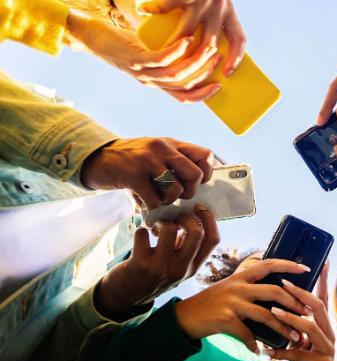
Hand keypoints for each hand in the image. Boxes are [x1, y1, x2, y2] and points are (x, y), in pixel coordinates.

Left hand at [67, 13, 221, 101]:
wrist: (90, 37)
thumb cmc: (121, 42)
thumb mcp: (148, 52)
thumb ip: (166, 56)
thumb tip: (192, 49)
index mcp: (155, 83)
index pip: (184, 97)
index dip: (202, 94)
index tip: (219, 85)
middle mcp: (150, 82)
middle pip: (183, 86)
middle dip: (204, 74)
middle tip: (217, 58)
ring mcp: (142, 72)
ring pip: (175, 75)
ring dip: (195, 63)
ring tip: (207, 48)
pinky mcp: (135, 58)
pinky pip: (160, 59)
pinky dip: (176, 51)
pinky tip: (186, 40)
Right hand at [81, 137, 213, 208]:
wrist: (96, 158)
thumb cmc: (131, 161)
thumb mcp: (156, 153)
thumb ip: (177, 161)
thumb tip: (201, 180)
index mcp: (172, 144)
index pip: (205, 156)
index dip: (205, 173)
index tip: (192, 182)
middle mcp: (162, 148)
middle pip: (196, 175)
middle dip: (189, 191)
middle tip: (175, 194)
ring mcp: (148, 161)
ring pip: (176, 190)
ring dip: (167, 200)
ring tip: (155, 196)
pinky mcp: (133, 175)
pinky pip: (154, 199)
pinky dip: (150, 205)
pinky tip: (142, 200)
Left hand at [95, 205, 219, 319]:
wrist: (126, 299)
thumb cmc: (154, 276)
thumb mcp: (177, 267)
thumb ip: (186, 248)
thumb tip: (191, 218)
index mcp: (193, 267)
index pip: (213, 239)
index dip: (209, 218)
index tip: (198, 208)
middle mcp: (181, 268)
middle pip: (197, 232)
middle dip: (186, 217)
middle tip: (174, 219)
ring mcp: (161, 267)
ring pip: (169, 228)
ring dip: (161, 221)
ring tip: (155, 229)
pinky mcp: (140, 264)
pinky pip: (143, 234)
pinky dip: (140, 230)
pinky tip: (140, 238)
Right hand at [139, 0, 246, 76]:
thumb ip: (214, 17)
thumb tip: (205, 47)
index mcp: (229, 11)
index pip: (239, 40)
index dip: (236, 59)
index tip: (227, 73)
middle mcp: (219, 7)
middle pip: (210, 44)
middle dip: (197, 62)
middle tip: (183, 71)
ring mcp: (202, 1)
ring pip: (187, 33)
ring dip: (173, 46)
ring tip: (161, 54)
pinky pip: (167, 6)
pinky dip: (153, 10)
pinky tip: (144, 13)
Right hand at [174, 260, 310, 352]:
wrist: (184, 317)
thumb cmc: (210, 304)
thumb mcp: (229, 288)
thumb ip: (248, 288)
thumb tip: (274, 292)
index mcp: (241, 277)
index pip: (268, 264)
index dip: (288, 265)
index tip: (306, 268)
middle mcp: (238, 286)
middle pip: (274, 291)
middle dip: (294, 303)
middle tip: (307, 313)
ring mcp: (232, 302)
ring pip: (266, 315)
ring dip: (284, 328)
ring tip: (295, 337)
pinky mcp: (225, 319)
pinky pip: (247, 334)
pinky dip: (254, 344)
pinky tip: (259, 351)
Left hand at [267, 278, 334, 360]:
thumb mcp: (299, 342)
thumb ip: (294, 326)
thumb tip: (278, 306)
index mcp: (323, 325)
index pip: (324, 298)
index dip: (323, 280)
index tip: (323, 262)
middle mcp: (329, 334)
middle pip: (318, 307)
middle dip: (301, 294)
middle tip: (283, 284)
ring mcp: (328, 349)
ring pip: (311, 328)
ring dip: (291, 319)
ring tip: (273, 312)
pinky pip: (301, 354)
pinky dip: (282, 352)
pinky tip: (268, 352)